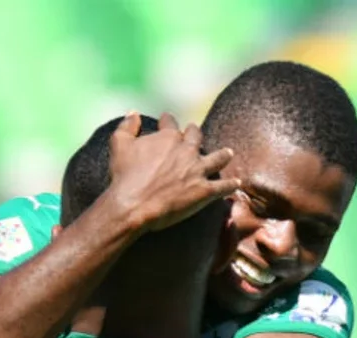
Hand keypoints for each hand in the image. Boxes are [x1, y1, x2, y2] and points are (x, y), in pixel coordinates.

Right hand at [103, 112, 239, 232]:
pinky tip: (236, 183)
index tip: (166, 119)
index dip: (168, 121)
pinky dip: (230, 185)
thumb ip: (127, 126)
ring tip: (228, 153)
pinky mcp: (204, 191)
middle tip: (195, 133)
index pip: (171, 124)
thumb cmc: (124, 176)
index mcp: (168, 137)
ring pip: (217, 158)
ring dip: (223, 155)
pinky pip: (223, 186)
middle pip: (196, 137)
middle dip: (195, 133)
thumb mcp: (119, 144)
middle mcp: (187, 151)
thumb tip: (133, 113)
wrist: (133, 205)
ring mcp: (197, 170)